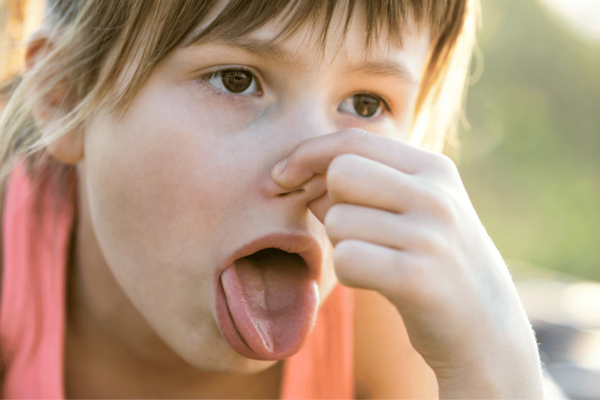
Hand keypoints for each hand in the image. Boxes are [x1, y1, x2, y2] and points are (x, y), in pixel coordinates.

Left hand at [272, 129, 542, 397]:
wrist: (487, 330)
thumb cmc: (435, 263)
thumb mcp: (413, 212)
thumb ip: (364, 187)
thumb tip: (302, 173)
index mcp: (434, 170)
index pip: (354, 140)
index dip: (308, 153)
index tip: (281, 175)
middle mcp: (436, 195)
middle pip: (341, 172)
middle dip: (331, 203)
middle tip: (354, 232)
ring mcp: (432, 236)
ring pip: (339, 220)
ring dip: (342, 245)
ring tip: (376, 260)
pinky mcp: (419, 279)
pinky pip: (347, 259)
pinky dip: (350, 273)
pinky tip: (377, 282)